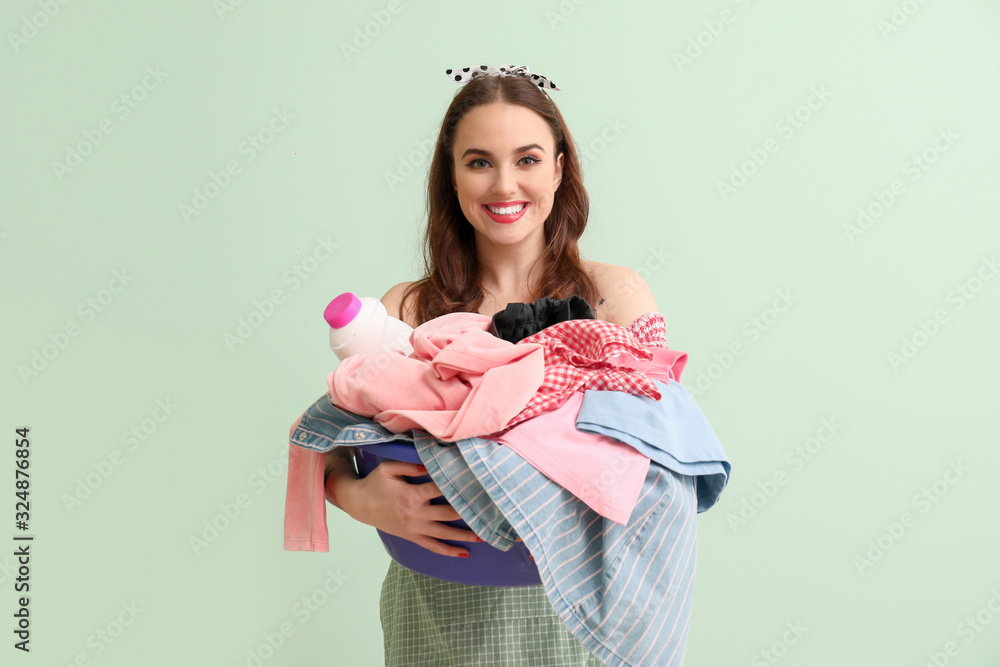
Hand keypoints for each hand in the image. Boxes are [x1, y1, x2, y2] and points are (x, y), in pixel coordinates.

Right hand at [336, 459, 481, 557]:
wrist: (359, 504)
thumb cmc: (376, 483)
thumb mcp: (389, 468)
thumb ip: (409, 464)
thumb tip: (429, 464)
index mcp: (412, 494)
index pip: (440, 490)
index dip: (458, 487)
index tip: (478, 485)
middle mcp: (417, 513)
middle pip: (449, 514)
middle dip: (470, 514)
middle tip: (491, 514)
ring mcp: (415, 527)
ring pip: (445, 534)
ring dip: (466, 536)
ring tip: (485, 536)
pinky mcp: (413, 536)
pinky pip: (433, 546)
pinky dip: (449, 551)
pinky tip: (464, 554)